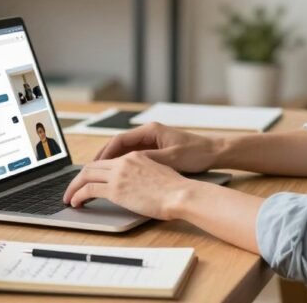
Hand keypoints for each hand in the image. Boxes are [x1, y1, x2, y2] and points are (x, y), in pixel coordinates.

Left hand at [62, 152, 193, 219]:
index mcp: (136, 156)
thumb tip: (138, 187)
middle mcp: (124, 161)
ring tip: (69, 198)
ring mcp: (118, 174)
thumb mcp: (159, 175)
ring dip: (74, 187)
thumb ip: (145, 175)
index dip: (94, 170)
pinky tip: (75, 202)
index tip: (87, 180)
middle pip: (92, 166)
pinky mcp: (115, 189)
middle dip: (79, 178)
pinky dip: (77, 195)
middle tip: (72, 189)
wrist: (181, 194)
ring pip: (86, 175)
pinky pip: (88, 189)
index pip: (108, 160)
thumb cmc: (177, 190)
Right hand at [94, 122, 221, 172]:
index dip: (105, 154)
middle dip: (104, 158)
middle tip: (90, 171)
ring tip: (100, 175)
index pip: (119, 140)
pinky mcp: (157, 150)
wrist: (215, 152)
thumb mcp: (170, 158)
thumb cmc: (196, 153)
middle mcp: (149, 133)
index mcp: (150, 131)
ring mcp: (152, 141)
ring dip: (112, 162)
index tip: (95, 165)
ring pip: (125, 151)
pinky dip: (124, 164)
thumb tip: (127, 165)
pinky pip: (134, 156)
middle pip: (118, 144)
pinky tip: (119, 175)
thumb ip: (148, 160)